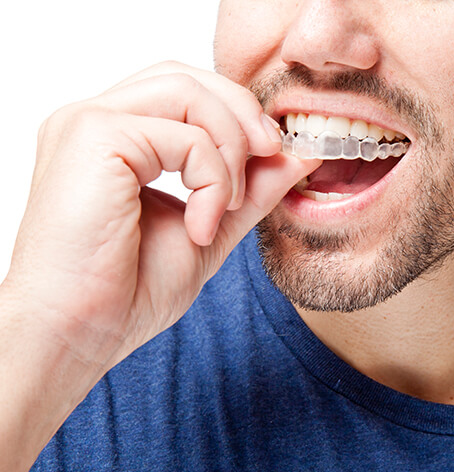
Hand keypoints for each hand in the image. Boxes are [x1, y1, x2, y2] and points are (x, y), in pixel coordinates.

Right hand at [3, 61, 317, 373]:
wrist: (78, 334)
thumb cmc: (125, 291)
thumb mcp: (209, 228)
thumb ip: (248, 189)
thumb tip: (296, 155)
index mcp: (116, 138)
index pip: (185, 92)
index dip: (238, 114)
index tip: (276, 153)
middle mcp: (97, 120)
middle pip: (188, 77)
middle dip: (243, 114)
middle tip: (274, 154)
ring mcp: (90, 123)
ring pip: (188, 91)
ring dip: (230, 146)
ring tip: (226, 206)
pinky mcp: (94, 137)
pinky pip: (184, 135)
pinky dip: (211, 179)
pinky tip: (200, 227)